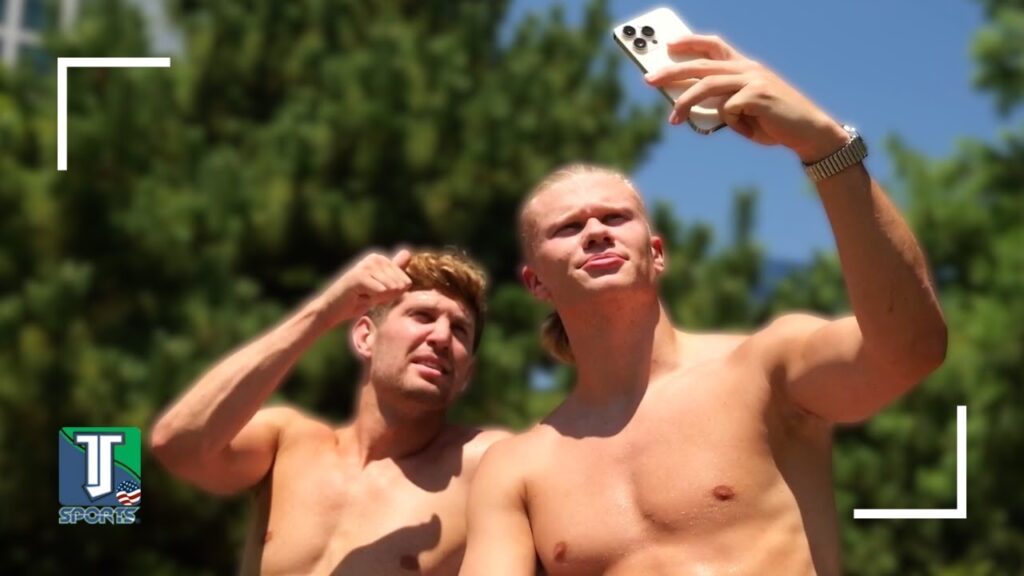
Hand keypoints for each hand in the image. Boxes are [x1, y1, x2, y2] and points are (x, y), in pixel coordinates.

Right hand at [317, 249, 412, 326]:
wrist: (332, 310)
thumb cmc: (356, 300)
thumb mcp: (381, 288)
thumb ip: (394, 272)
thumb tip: (408, 252)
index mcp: (380, 259)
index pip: (404, 281)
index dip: (392, 295)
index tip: (374, 294)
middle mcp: (374, 258)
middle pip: (398, 285)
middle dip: (387, 297)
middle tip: (367, 296)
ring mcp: (366, 265)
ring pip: (390, 288)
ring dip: (378, 299)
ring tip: (363, 296)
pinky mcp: (359, 276)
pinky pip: (381, 291)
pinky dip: (372, 300)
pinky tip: (359, 297)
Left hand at [644, 35, 849, 162]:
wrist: (808, 132)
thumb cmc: (772, 123)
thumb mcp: (743, 111)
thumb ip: (721, 104)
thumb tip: (689, 107)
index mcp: (745, 67)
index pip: (714, 45)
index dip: (690, 42)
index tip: (667, 44)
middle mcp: (748, 68)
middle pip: (702, 64)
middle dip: (672, 70)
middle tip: (649, 79)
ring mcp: (754, 79)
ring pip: (708, 84)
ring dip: (686, 102)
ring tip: (672, 119)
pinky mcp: (758, 95)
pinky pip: (728, 108)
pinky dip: (730, 121)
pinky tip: (745, 128)